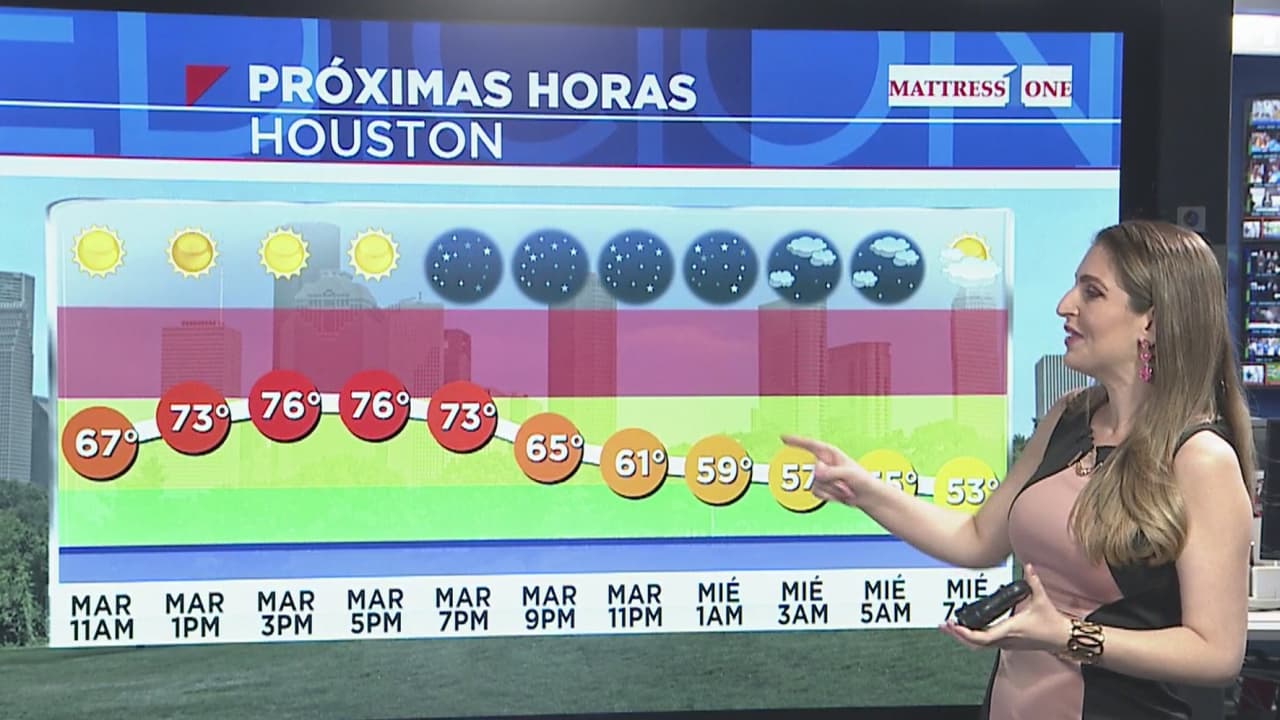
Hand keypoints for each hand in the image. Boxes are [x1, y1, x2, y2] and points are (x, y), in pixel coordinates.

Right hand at [779, 434, 872, 507]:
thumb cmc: (862, 480)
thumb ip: (830, 473)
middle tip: (845, 486)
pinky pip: (816, 492)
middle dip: (830, 481)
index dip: (795, 441)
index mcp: (830, 453)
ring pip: (815, 484)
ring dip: (831, 490)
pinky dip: (829, 496)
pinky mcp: (822, 487)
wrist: (867, 496)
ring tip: (845, 490)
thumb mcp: (848, 474)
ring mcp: (822, 476)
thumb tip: (816, 473)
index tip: (783, 438)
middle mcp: (824, 463)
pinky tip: (840, 495)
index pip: (809, 445)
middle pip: (814, 472)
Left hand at [938, 564, 1071, 653]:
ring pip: (978, 645)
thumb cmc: (1051, 623)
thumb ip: (1033, 582)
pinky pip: (985, 643)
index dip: (966, 633)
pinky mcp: (1007, 643)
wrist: (1061, 638)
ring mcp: (1005, 643)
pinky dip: (972, 637)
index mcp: (1010, 629)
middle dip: (957, 635)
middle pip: (975, 643)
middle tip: (944, 625)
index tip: (954, 625)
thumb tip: (1028, 567)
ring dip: (963, 637)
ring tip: (949, 627)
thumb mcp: (1041, 600)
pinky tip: (965, 629)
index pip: (983, 637)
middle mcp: (1005, 639)